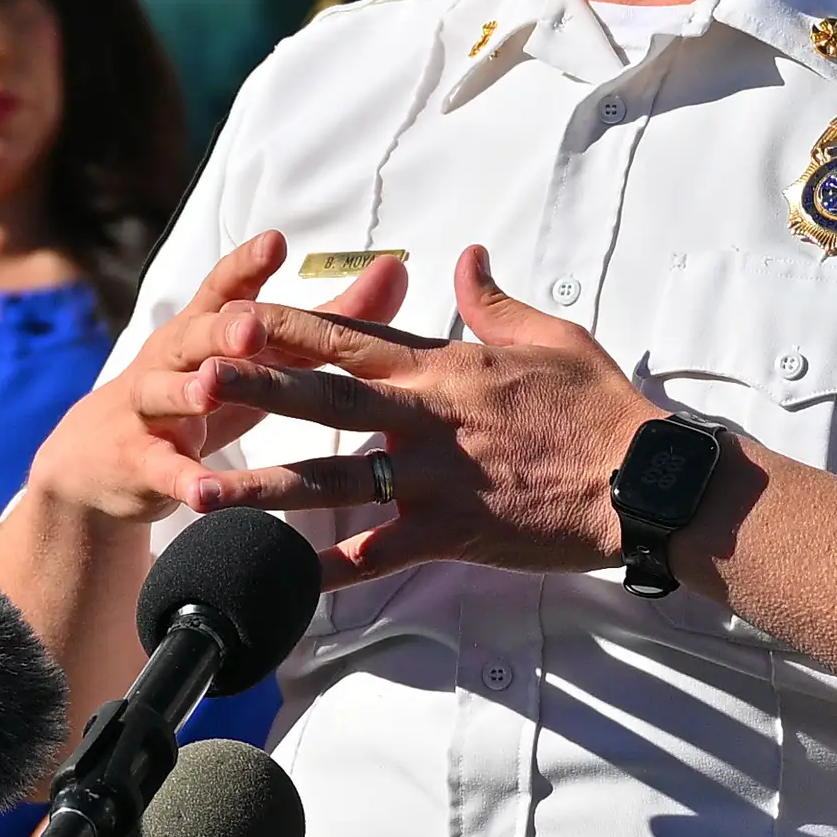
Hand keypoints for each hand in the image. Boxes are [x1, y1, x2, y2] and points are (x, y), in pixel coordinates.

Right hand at [23, 232, 410, 523]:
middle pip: (193, 335)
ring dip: (185, 393)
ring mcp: (148, 409)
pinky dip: (181, 478)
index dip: (246, 265)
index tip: (275, 241)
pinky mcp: (138, 461)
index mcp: (204, 327)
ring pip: (162, 394)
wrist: (104, 458)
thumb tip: (395, 269)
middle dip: (221, 329)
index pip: (224, 289)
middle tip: (252, 327)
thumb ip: (327, 318)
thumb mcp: (260, 355)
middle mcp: (172, 358)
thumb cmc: (206, 391)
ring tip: (207, 394)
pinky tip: (202, 492)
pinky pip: (160, 469)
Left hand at [180, 246, 662, 585]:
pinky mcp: (452, 534)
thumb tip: (463, 258)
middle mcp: (429, 420)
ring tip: (203, 491)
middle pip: (327, 400)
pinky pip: (379, 556)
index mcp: (447, 368)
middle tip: (194, 382)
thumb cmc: (600, 406)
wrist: (643, 481)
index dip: (290, 327)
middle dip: (257, 390)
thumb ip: (492, 302)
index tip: (236, 316)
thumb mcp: (550, 336)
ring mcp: (436, 480)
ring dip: (265, 486)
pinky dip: (331, 570)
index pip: (354, 339)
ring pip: (335, 482)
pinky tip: (284, 579)